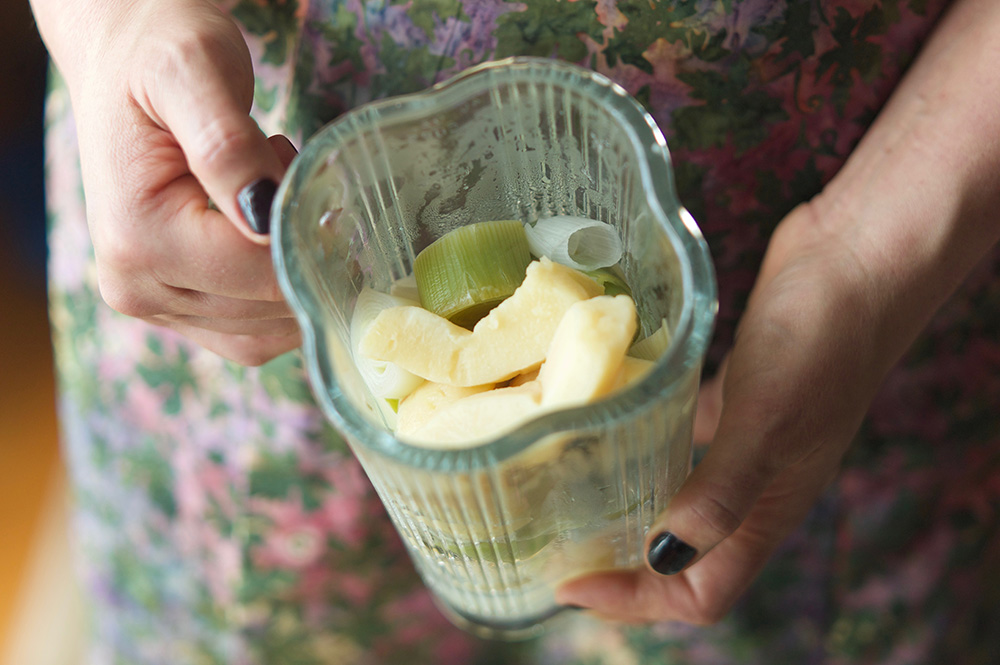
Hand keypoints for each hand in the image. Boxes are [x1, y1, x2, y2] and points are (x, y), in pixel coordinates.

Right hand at [44, 0, 298, 364]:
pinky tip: (266, 230)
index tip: (295, 165)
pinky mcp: (176, 310)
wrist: (124, 61)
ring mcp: (155, 306)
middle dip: (300, 248)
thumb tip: (263, 215)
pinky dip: (280, 291)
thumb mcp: (192, 73)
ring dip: (293, 270)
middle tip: (283, 169)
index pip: (262, 273)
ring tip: (267, 190)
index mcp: (138, 239)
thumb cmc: (157, 55)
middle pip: (268, 307)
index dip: (306, 231)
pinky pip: (253, 333)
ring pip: (267, 330)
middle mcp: (137, 287)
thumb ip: (227, 146)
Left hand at [556, 202, 891, 622]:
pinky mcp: (733, 394)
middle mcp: (754, 485)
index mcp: (768, 510)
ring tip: (568, 494)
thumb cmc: (822, 340)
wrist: (858, 257)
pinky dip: (643, 440)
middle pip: (683, 554)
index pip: (700, 590)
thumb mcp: (769, 421)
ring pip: (678, 494)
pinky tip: (606, 422)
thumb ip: (720, 492)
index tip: (570, 583)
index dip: (636, 600)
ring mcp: (744, 438)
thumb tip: (664, 556)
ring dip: (630, 506)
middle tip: (558, 547)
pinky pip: (680, 436)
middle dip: (623, 564)